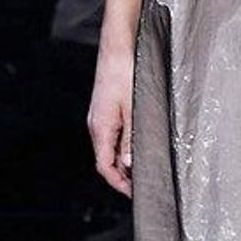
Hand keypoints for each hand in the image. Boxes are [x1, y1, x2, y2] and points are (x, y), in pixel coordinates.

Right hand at [87, 44, 133, 195]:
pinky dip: (123, 145)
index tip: (135, 193)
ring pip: (109, 148)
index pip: (105, 167)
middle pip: (106, 160)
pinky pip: (112, 135)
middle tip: (143, 184)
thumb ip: (132, 138)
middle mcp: (96, 125)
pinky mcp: (106, 109)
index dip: (119, 183)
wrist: (118, 47)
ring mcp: (100, 117)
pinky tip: (137, 145)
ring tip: (143, 167)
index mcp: (101, 128)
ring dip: (124, 160)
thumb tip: (129, 164)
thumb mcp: (135, 109)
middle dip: (123, 175)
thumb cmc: (127, 73)